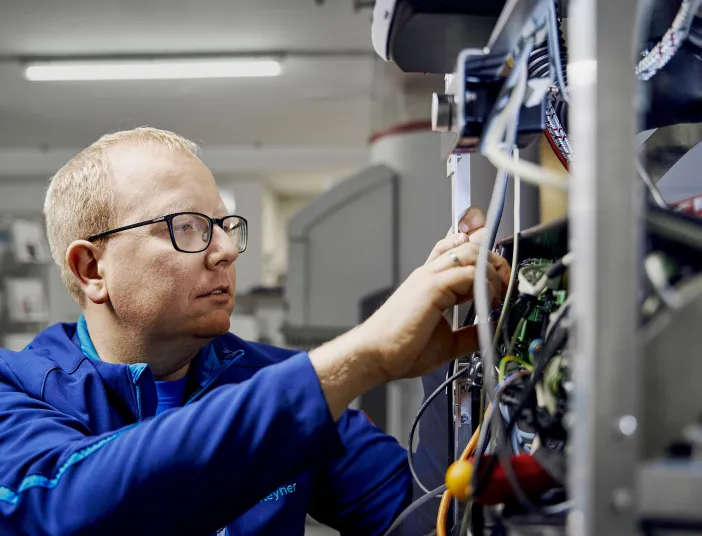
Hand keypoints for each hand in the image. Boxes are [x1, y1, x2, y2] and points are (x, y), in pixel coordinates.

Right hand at [359, 207, 509, 380]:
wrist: (375, 355)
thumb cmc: (399, 348)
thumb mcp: (446, 341)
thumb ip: (468, 333)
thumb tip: (489, 330)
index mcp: (429, 282)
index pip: (454, 248)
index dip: (478, 247)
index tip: (497, 264)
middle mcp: (429, 274)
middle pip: (468, 245)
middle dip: (494, 261)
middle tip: (507, 283)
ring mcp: (429, 277)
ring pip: (470, 252)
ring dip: (492, 270)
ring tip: (500, 292)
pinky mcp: (431, 287)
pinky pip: (467, 272)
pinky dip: (485, 284)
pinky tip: (489, 302)